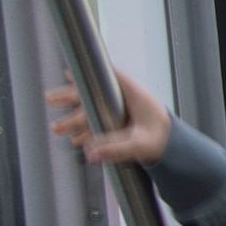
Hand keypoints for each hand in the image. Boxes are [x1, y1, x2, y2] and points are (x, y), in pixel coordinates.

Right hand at [47, 69, 170, 165]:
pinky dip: (87, 130)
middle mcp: (125, 99)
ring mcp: (122, 111)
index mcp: (133, 94)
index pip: (107, 77)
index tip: (68, 73)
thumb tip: (90, 153)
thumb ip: (115, 148)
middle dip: (70, 97)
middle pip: (93, 93)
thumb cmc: (163, 140)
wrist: (175, 148)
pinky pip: (99, 123)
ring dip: (74, 118)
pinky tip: (75, 139)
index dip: (88, 74)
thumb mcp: (140, 145)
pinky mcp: (121, 124)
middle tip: (49, 98)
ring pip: (93, 109)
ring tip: (56, 128)